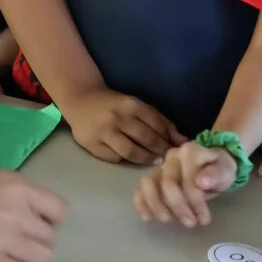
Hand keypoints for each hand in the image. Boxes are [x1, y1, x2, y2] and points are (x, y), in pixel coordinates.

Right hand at [0, 167, 67, 261]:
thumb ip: (13, 195)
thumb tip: (30, 212)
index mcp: (18, 188)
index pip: (59, 210)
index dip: (50, 218)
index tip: (38, 220)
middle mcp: (18, 214)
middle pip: (50, 238)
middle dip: (37, 238)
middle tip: (18, 237)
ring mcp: (4, 239)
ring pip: (41, 258)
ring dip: (29, 256)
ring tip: (11, 252)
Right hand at [61, 88, 186, 164]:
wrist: (80, 99)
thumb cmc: (113, 104)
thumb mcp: (135, 105)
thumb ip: (158, 120)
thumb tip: (181, 138)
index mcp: (131, 105)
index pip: (156, 124)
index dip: (170, 138)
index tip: (178, 147)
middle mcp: (117, 118)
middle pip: (146, 139)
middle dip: (161, 150)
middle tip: (168, 158)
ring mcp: (103, 132)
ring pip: (130, 152)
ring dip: (146, 158)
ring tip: (154, 161)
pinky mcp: (92, 144)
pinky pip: (114, 157)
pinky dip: (125, 160)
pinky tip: (133, 160)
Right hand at [134, 141, 235, 226]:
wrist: (212, 165)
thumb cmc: (218, 169)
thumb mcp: (225, 171)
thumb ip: (216, 174)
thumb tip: (201, 182)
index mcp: (190, 151)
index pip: (188, 177)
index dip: (194, 200)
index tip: (204, 219)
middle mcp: (172, 156)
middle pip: (167, 183)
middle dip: (178, 206)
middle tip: (191, 224)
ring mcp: (160, 166)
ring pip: (148, 183)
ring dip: (157, 205)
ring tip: (168, 220)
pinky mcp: (153, 178)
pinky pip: (141, 188)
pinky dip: (141, 203)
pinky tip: (147, 218)